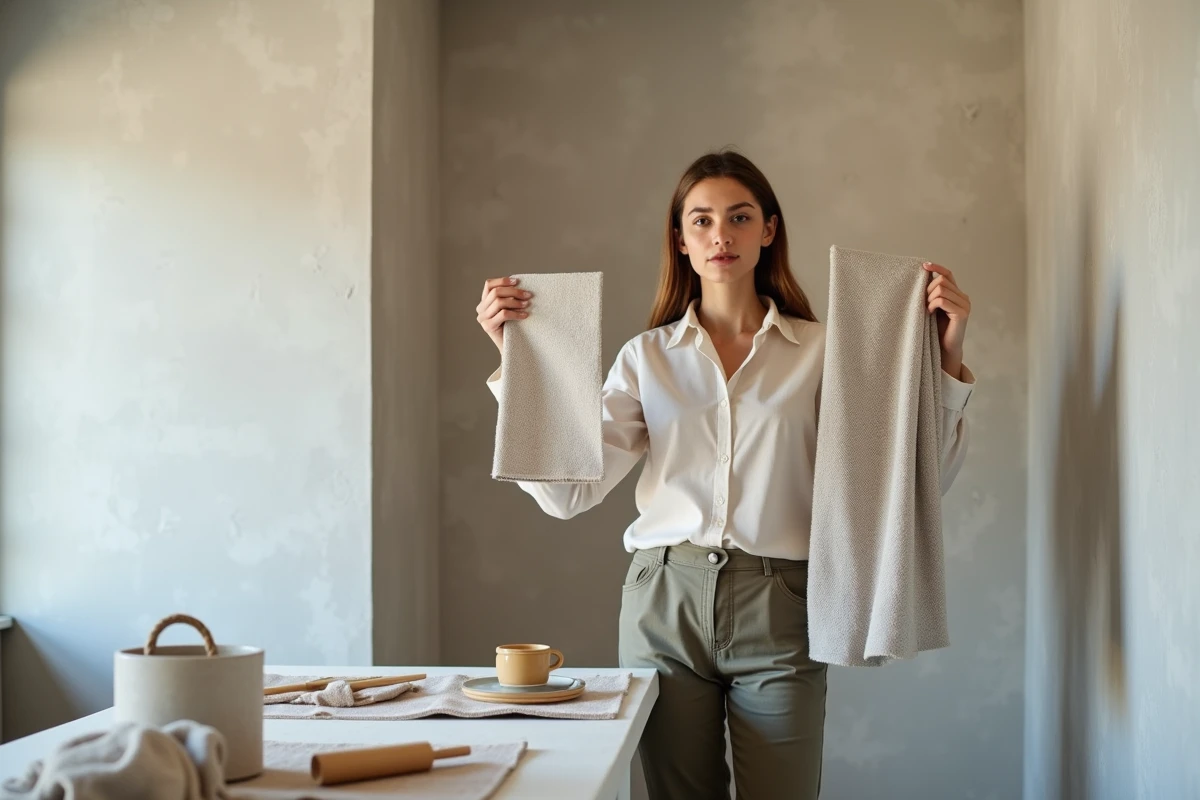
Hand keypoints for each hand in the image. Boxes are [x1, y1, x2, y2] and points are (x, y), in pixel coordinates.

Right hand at [477, 277, 532, 354]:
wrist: (512, 348)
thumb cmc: (514, 326)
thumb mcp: (510, 308)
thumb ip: (509, 297)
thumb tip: (520, 284)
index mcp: (484, 302)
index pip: (489, 285)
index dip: (502, 281)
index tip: (518, 281)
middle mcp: (480, 309)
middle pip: (495, 293)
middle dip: (514, 292)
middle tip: (528, 295)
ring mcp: (482, 319)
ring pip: (499, 302)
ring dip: (515, 302)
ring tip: (527, 305)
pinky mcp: (488, 327)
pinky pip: (503, 314)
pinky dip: (516, 313)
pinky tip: (525, 315)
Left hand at [923, 262, 969, 379]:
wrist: (944, 349)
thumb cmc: (936, 329)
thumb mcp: (933, 307)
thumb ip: (933, 293)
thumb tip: (922, 276)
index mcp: (957, 294)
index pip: (948, 274)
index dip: (937, 268)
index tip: (924, 265)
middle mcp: (964, 297)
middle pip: (942, 281)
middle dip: (927, 289)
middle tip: (923, 303)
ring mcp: (965, 305)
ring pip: (941, 289)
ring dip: (929, 298)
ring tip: (927, 310)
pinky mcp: (962, 313)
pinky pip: (942, 300)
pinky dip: (932, 305)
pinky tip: (930, 313)